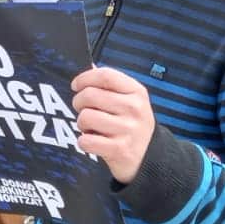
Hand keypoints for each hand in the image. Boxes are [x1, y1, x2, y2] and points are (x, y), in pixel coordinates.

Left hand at [71, 67, 155, 183]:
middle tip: (82, 109)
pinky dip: (84, 142)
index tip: (76, 85)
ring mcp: (128, 130)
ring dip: (81, 124)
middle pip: (90, 95)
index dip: (85, 78)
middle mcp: (134, 109)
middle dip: (79, 102)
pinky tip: (93, 141)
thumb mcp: (129, 100)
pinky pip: (86, 141)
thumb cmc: (131, 124)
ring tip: (90, 127)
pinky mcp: (120, 150)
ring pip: (86, 117)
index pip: (106, 76)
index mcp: (137, 92)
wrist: (148, 157)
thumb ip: (110, 85)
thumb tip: (90, 66)